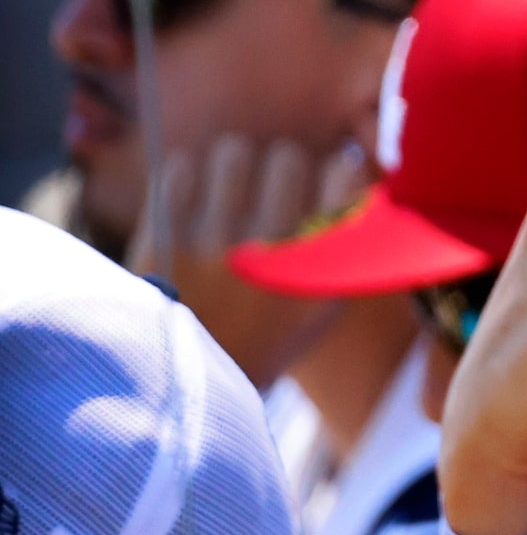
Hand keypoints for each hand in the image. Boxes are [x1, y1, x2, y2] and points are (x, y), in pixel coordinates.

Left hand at [130, 134, 369, 387]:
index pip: (343, 174)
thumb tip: (355, 166)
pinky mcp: (163, 237)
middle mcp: (272, 249)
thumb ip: (351, 244)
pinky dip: (189, 176)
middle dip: (284, 164)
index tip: (325, 183)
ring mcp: (213, 241)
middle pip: (288, 156)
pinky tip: (196, 194)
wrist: (193, 382)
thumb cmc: (270, 332)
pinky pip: (180, 171)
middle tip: (275, 179)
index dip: (335, 172)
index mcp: (321, 264)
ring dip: (235, 163)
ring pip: (232, 153)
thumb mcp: (326, 301)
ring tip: (232, 179)